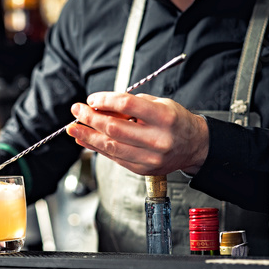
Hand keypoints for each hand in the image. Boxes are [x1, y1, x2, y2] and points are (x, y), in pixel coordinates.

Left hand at [66, 92, 208, 175]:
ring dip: (87, 136)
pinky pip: (114, 157)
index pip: (127, 106)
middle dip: (90, 118)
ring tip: (73, 128)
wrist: (195, 146)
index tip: (91, 98)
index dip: (105, 101)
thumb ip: (131, 105)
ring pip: (111, 146)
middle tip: (76, 111)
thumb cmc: (175, 121)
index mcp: (164, 117)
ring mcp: (150, 157)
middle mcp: (158, 139)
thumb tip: (99, 107)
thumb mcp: (159, 104)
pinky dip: (97, 148)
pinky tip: (85, 140)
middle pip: (114, 128)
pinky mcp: (142, 169)